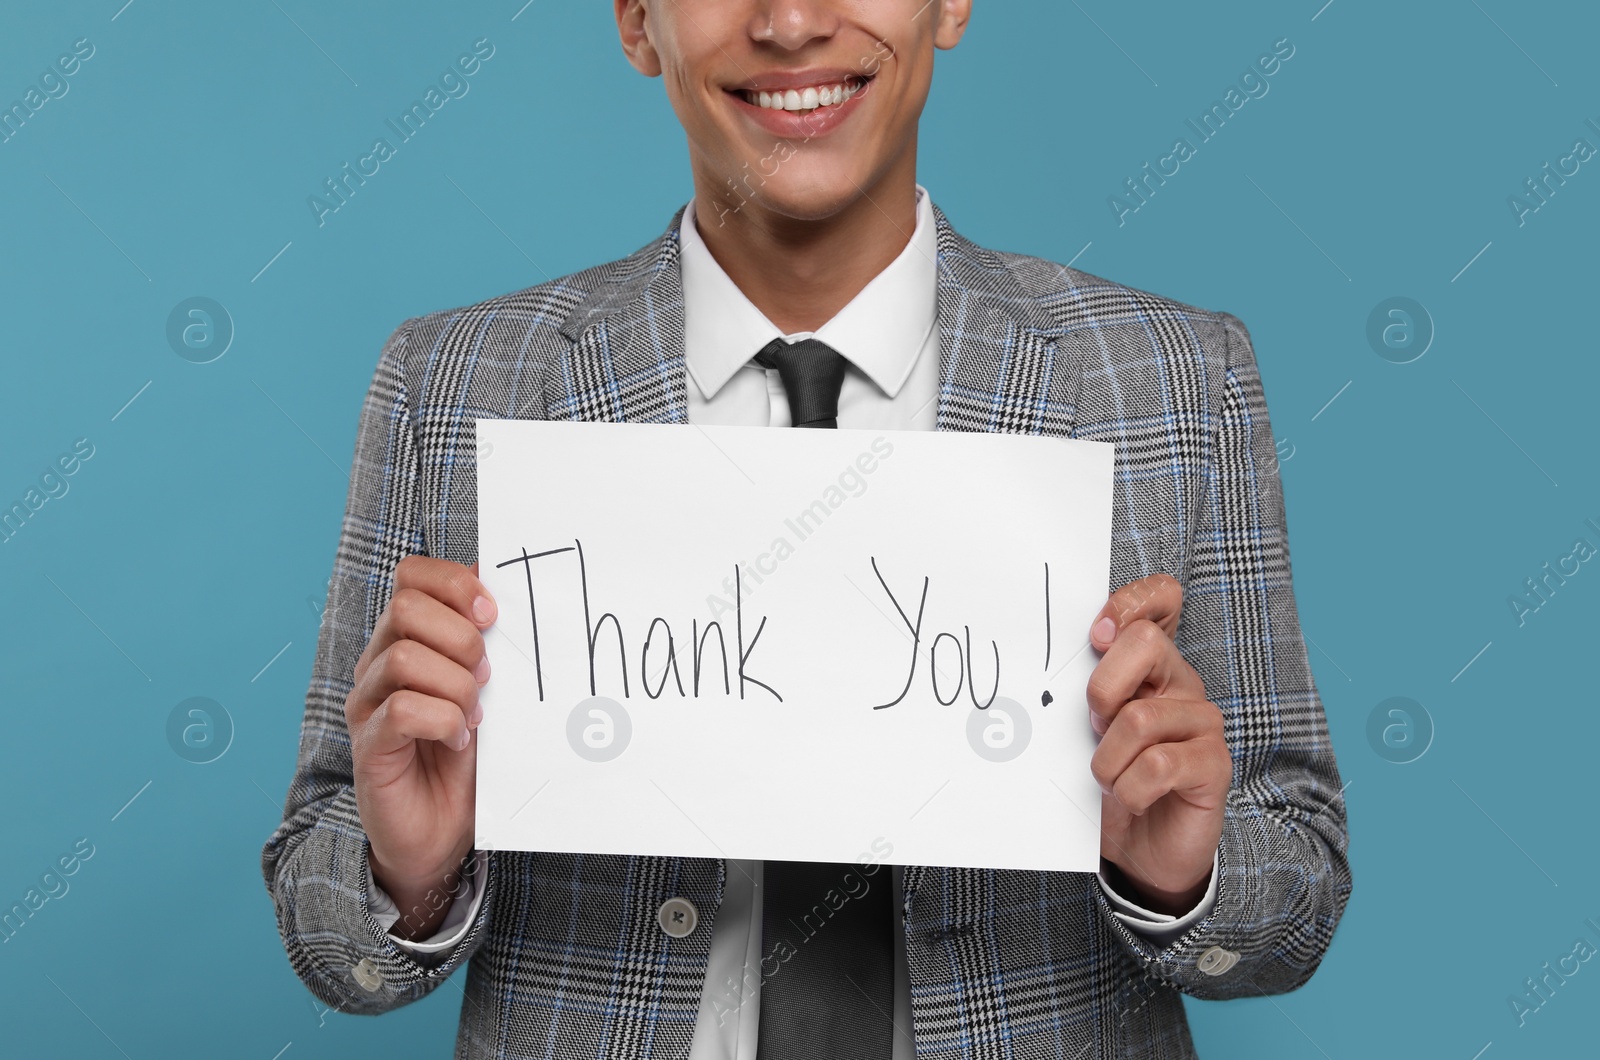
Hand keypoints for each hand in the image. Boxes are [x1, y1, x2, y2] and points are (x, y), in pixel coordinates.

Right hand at [346, 556, 496, 939]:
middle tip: (486, 676)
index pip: (412, 576)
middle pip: (406, 608)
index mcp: (404, 639)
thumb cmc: (465, 757)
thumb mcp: (484, 691)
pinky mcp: (369, 747)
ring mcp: (367, 705)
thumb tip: (508, 592)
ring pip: (404, 659)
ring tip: (474, 714)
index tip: (492, 614)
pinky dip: (443, 721)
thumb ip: (486, 646)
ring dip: (455, 685)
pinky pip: (402, 712)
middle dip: (460, 637)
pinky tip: (459, 739)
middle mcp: (377, 665)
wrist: (441, 833)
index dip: (455, 583)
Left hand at [1086, 574, 1229, 915]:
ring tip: (1108, 780)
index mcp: (1150, 665)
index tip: (1096, 633)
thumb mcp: (1088, 731)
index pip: (1159, 600)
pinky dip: (1130, 789)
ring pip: (1139, 718)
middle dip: (1102, 688)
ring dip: (1107, 760)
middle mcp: (1181, 683)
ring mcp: (1203, 721)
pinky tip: (1131, 798)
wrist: (1141, 850)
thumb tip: (1054, 669)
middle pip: (1145, 644)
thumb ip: (1084, 693)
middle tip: (1094, 726)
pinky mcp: (1214, 763)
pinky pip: (1159, 765)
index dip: (1130, 602)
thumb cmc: (1111, 781)